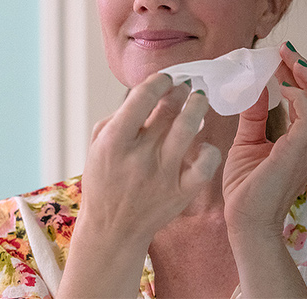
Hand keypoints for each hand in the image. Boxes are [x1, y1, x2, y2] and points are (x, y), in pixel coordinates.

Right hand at [59, 73, 221, 297]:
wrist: (112, 229)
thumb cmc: (103, 181)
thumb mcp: (97, 146)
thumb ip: (118, 117)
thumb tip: (146, 92)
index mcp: (114, 142)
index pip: (141, 98)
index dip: (158, 81)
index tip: (165, 78)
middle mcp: (139, 156)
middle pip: (167, 110)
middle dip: (180, 90)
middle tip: (185, 85)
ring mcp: (162, 175)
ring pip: (188, 128)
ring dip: (197, 107)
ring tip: (199, 99)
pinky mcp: (181, 192)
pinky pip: (205, 164)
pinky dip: (209, 150)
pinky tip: (203, 144)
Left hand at [222, 42, 306, 236]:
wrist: (243, 218)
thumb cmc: (247, 185)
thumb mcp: (248, 141)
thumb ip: (254, 115)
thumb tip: (255, 86)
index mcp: (304, 141)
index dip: (302, 76)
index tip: (281, 56)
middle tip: (285, 52)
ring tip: (287, 62)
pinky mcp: (296, 152)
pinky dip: (299, 98)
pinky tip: (281, 89)